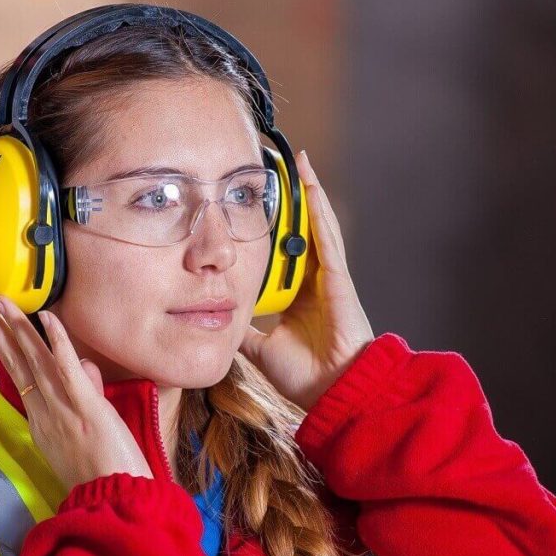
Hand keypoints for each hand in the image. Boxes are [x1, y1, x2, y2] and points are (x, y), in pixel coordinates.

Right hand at [0, 291, 153, 491]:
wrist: (115, 501)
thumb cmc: (104, 471)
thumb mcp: (86, 429)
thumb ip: (84, 392)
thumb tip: (85, 366)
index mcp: (40, 418)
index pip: (17, 370)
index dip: (1, 340)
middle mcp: (44, 410)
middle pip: (14, 359)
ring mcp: (63, 408)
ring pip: (34, 359)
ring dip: (15, 325)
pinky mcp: (86, 408)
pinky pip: (69, 370)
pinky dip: (58, 342)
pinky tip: (46, 317)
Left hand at [239, 150, 374, 410]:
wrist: (334, 393)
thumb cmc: (306, 376)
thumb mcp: (261, 346)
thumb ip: (244, 330)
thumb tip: (217, 319)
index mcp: (299, 294)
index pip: (283, 251)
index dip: (273, 226)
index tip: (258, 202)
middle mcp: (315, 279)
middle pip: (300, 231)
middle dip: (291, 200)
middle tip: (277, 167)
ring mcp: (329, 276)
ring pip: (317, 226)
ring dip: (308, 193)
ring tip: (299, 162)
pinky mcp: (337, 277)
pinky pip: (327, 237)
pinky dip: (318, 211)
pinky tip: (311, 187)